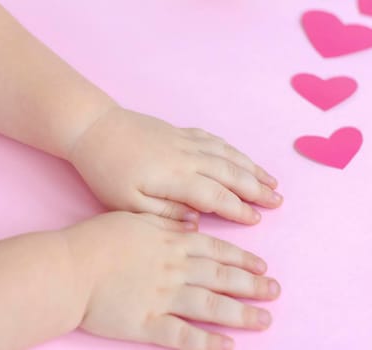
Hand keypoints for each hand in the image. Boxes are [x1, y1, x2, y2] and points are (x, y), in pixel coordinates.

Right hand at [62, 211, 280, 349]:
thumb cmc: (99, 239)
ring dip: (241, 313)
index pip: (218, 251)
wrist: (70, 266)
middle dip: (253, 285)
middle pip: (223, 278)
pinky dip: (207, 343)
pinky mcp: (148, 324)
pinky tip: (228, 347)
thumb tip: (192, 225)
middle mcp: (176, 270)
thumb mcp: (136, 217)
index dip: (243, 259)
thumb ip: (167, 220)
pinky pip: (183, 336)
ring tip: (264, 319)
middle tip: (275, 291)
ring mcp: (164, 297)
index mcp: (173, 243)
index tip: (262, 265)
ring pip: (212, 306)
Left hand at [68, 107, 282, 225]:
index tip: (258, 219)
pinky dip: (233, 150)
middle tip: (278, 200)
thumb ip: (165, 214)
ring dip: (252, 168)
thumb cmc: (107, 171)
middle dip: (257, 188)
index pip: (217, 196)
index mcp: (176, 177)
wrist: (93, 128)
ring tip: (271, 180)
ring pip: (228, 155)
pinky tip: (241, 157)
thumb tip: (196, 222)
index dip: (240, 209)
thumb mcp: (127, 203)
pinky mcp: (181, 131)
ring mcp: (186, 141)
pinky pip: (215, 140)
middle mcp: (189, 157)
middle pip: (231, 173)